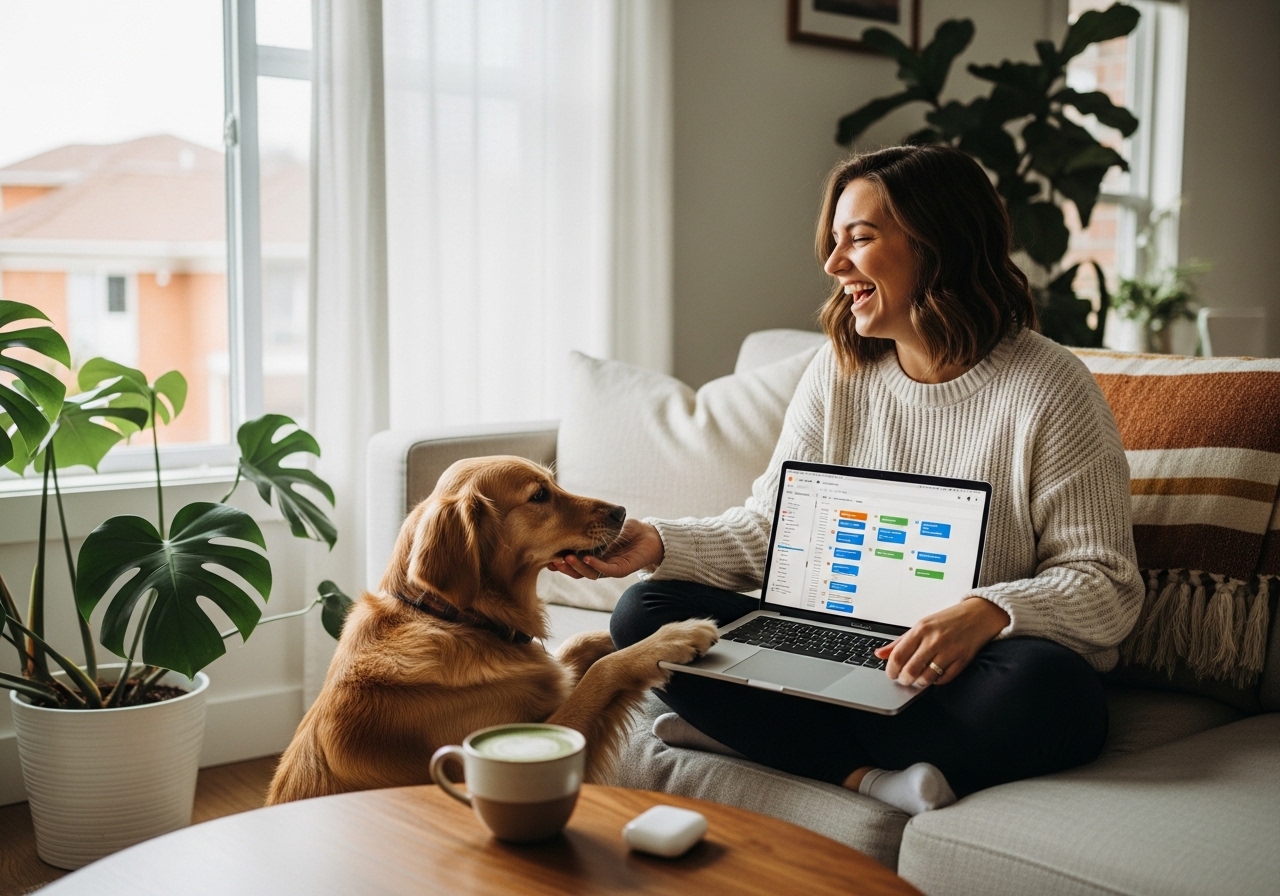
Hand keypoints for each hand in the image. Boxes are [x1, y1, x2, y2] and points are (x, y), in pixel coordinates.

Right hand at [546, 519, 663, 579]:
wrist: (650, 535)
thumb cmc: (626, 529)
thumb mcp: (602, 524)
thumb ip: (586, 525)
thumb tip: (565, 516)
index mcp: (591, 557)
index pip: (572, 563)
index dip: (560, 562)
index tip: (547, 557)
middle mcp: (598, 566)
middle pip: (578, 572)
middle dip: (565, 568)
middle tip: (553, 561)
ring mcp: (610, 569)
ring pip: (590, 573)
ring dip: (577, 567)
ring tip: (566, 559)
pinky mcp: (622, 570)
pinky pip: (607, 570)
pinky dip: (596, 565)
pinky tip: (587, 558)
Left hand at [875, 597, 1009, 687]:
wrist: (979, 615)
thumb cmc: (948, 620)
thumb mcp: (921, 625)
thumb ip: (900, 642)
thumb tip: (879, 654)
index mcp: (920, 629)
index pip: (898, 656)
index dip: (891, 670)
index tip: (891, 674)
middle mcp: (934, 640)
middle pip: (910, 670)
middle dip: (904, 679)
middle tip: (904, 679)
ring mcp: (949, 651)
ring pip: (926, 677)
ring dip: (919, 682)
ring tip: (918, 678)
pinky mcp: (962, 660)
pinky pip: (943, 679)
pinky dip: (936, 681)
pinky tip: (934, 675)